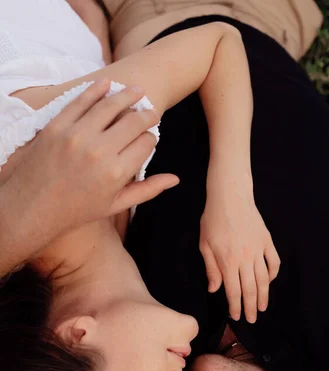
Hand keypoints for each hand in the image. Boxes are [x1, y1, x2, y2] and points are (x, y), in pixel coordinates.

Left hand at [0, 79, 177, 274]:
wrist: (33, 207)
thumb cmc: (78, 210)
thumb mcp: (115, 205)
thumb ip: (147, 190)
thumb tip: (176, 179)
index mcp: (117, 174)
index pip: (146, 143)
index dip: (151, 139)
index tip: (149, 139)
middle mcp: (99, 152)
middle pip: (134, 121)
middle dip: (147, 114)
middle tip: (151, 111)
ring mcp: (77, 136)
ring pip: (110, 105)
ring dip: (128, 95)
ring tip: (137, 90)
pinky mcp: (57, 126)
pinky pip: (81, 101)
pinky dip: (97, 90)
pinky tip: (108, 85)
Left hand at [200, 186, 279, 322]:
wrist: (230, 196)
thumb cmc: (212, 219)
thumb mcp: (205, 245)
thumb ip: (211, 269)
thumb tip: (214, 289)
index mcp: (228, 261)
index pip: (234, 291)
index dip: (236, 306)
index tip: (237, 316)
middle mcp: (245, 258)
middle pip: (250, 289)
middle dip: (250, 307)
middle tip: (252, 319)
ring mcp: (258, 250)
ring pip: (264, 279)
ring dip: (263, 295)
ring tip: (262, 307)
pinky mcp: (267, 241)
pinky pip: (274, 262)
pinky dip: (273, 274)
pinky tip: (269, 282)